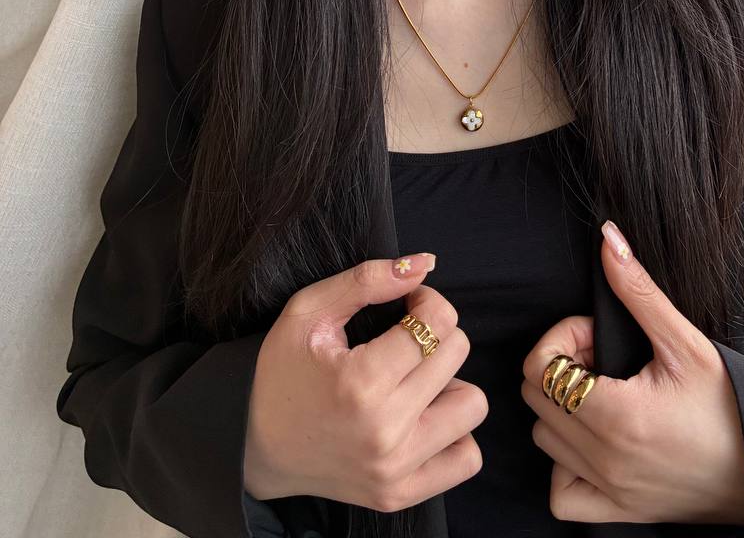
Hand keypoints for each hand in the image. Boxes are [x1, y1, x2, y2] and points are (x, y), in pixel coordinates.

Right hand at [244, 254, 487, 511]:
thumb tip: (425, 263)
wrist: (258, 450)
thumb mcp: (307, 312)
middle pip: (457, 353)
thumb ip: (367, 280)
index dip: (427, 301)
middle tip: (405, 340)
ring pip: (472, 405)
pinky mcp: (401, 494)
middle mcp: (385, 430)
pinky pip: (466, 458)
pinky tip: (423, 418)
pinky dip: (454, 433)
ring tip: (415, 382)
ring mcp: (396, 468)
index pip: (439, 321)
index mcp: (362, 382)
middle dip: (435, 334)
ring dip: (450, 384)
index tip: (407, 306)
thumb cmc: (282, 373)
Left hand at [520, 220, 743, 525]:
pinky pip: (561, 494)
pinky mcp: (618, 511)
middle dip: (562, 366)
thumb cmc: (730, 405)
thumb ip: (638, 291)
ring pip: (545, 439)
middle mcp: (606, 458)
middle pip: (536, 398)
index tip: (596, 336)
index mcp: (619, 415)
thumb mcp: (685, 342)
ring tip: (604, 393)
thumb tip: (608, 240)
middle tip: (603, 359)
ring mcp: (609, 489)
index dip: (562, 338)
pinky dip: (565, 466)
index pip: (539, 367)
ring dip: (563, 409)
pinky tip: (595, 441)